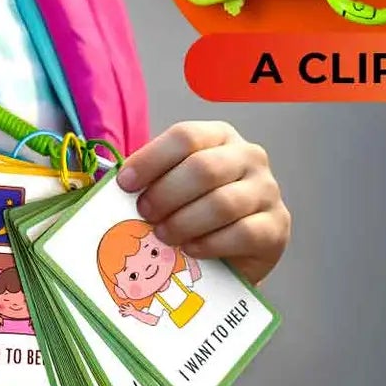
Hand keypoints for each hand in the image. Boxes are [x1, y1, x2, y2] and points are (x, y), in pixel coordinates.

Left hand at [116, 122, 289, 285]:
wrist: (233, 250)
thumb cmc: (195, 209)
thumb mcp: (173, 184)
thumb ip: (149, 179)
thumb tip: (108, 182)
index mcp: (219, 135)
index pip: (185, 136)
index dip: (151, 159)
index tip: (125, 183)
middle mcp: (249, 156)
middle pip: (203, 168)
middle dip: (166, 193)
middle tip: (145, 213)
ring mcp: (268, 191)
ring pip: (222, 203)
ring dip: (184, 222)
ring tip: (163, 235)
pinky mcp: (278, 227)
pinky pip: (242, 233)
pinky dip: (210, 243)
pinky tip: (191, 249)